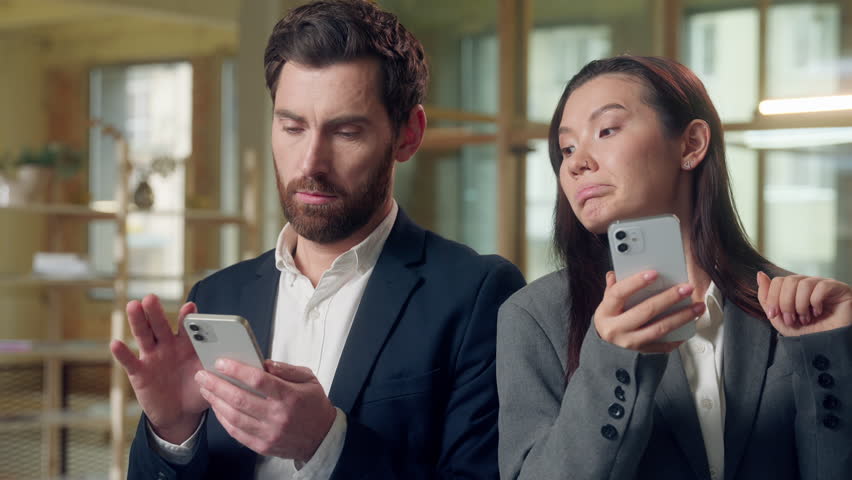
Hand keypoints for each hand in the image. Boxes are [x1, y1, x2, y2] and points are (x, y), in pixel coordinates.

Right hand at [110, 294, 207, 442]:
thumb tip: (234, 362)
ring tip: (133, 306)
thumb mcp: (210, 379)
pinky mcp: (139, 373)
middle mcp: (168, 346)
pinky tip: (116, 343)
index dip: (187, 317)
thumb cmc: (197, 391)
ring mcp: (152, 357)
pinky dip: (122, 353)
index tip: (190, 306)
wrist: (180, 414)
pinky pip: (130, 362)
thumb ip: (217, 368)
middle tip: (151, 298)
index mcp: (187, 345)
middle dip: (156, 311)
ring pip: (144, 336)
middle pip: (160, 325)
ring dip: (138, 321)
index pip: (187, 327)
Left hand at [196, 359, 336, 462]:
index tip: (221, 362)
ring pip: (234, 416)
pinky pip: (236, 432)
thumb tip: (263, 363)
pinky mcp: (262, 445)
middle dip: (217, 385)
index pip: (258, 380)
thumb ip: (286, 369)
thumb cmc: (314, 405)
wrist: (322, 438)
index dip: (236, 370)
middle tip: (203, 375)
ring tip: (206, 389)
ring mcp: (269, 433)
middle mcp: (278, 416)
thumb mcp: (308, 379)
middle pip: (239, 398)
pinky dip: (223, 419)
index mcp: (290, 396)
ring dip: (215, 401)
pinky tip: (217, 407)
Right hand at [594, 270, 705, 352]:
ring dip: (681, 317)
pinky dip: (679, 336)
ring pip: (659, 329)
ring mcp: (629, 342)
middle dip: (668, 298)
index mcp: (605, 311)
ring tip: (697, 307)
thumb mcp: (607, 302)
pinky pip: (664, 345)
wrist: (606, 345)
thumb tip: (616, 272)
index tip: (654, 273)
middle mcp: (616, 328)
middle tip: (686, 288)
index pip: (619, 294)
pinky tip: (691, 325)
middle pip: (645, 311)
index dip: (636, 282)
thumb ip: (614, 287)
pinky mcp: (642, 351)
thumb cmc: (611, 317)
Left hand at [757, 271, 851, 335]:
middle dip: (786, 303)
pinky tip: (818, 312)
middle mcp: (808, 284)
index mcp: (794, 289)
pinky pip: (821, 286)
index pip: (778, 281)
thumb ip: (766, 298)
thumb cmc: (806, 333)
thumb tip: (760, 274)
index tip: (774, 315)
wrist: (828, 346)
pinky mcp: (838, 288)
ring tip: (805, 319)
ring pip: (803, 283)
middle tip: (792, 320)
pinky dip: (815, 302)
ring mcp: (823, 285)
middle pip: (789, 281)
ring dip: (800, 305)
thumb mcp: (780, 319)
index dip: (773, 298)